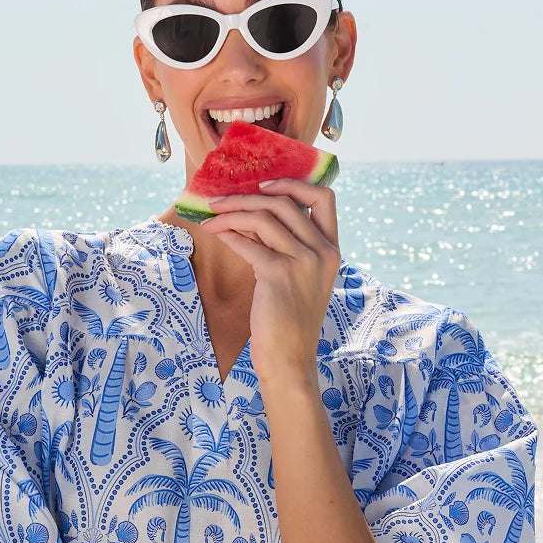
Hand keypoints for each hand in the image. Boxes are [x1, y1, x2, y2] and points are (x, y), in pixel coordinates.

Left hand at [201, 179, 341, 383]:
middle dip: (246, 196)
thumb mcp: (300, 279)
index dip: (293, 183)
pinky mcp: (279, 274)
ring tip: (210, 218)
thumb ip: (289, 247)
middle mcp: (323, 252)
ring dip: (231, 213)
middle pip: (285, 202)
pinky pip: (248, 242)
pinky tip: (215, 234)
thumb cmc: (288, 322)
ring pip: (264, 217)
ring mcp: (304, 262)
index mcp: (332, 250)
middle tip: (219, 200)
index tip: (265, 185)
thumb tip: (252, 215)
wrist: (289, 359)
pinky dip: (228, 234)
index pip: (324, 197)